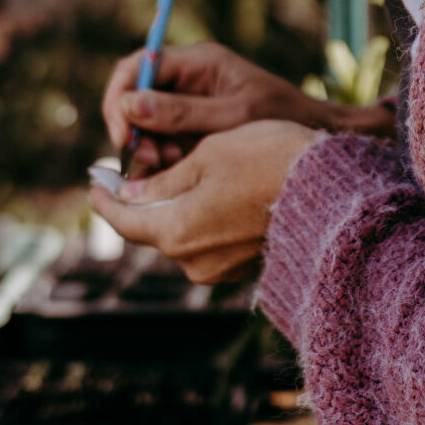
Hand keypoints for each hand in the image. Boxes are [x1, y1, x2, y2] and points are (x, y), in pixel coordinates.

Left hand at [87, 119, 319, 283]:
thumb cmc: (268, 160)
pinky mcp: (241, 267)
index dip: (104, 200)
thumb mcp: (208, 156)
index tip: (94, 180)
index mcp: (176, 231)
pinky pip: (207, 242)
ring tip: (175, 174)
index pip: (124, 221)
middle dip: (141, 200)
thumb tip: (131, 194)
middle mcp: (192, 261)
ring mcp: (219, 269)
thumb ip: (163, 181)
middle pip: (152, 229)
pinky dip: (200, 218)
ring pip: (180, 235)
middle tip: (133, 170)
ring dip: (173, 208)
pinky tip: (210, 192)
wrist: (331, 190)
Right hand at [101, 37, 392, 171]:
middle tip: (151, 162)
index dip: (120, 99)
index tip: (123, 136)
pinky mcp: (192, 127)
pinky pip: (161, 140)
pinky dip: (162, 159)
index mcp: (198, 61)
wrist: (316, 136)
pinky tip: (176, 173)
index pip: (138, 66)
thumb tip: (131, 104)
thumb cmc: (282, 120)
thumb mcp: (232, 117)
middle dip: (134, 131)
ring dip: (148, 149)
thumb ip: (182, 113)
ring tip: (169, 167)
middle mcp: (188, 77)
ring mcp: (189, 102)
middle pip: (135, 96)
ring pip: (144, 123)